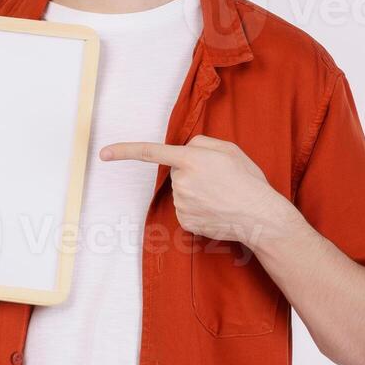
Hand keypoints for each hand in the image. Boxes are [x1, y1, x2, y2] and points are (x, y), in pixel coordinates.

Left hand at [98, 134, 296, 244]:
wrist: (260, 217)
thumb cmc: (248, 181)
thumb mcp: (229, 149)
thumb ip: (201, 143)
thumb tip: (185, 150)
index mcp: (191, 160)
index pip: (151, 152)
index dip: (125, 151)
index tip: (104, 153)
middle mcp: (181, 182)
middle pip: (177, 172)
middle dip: (192, 172)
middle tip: (219, 179)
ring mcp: (181, 204)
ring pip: (182, 191)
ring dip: (197, 190)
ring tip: (222, 195)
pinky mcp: (185, 221)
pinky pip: (186, 208)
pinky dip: (199, 207)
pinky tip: (217, 209)